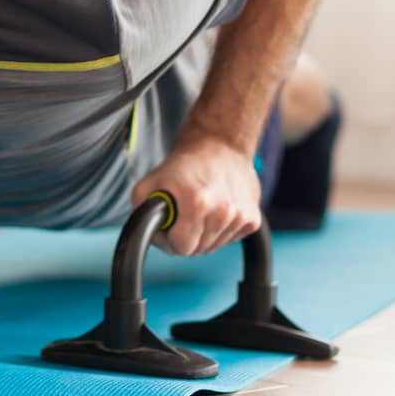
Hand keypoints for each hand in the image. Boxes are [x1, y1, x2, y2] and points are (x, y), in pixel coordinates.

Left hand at [130, 128, 261, 257]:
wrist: (221, 145)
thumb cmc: (187, 164)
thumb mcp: (152, 181)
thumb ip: (141, 210)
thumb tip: (146, 232)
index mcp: (197, 203)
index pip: (181, 248)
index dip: (171, 238)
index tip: (171, 225)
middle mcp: (223, 212)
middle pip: (198, 250)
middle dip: (187, 237)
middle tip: (184, 215)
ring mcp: (240, 217)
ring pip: (214, 246)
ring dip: (205, 233)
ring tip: (201, 209)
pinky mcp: (253, 220)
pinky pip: (229, 239)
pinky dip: (221, 230)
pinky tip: (216, 209)